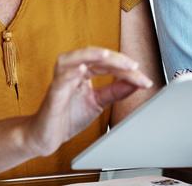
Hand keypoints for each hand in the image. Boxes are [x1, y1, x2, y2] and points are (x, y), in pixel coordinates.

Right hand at [25, 47, 152, 155]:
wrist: (47, 136)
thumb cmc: (68, 115)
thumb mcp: (98, 102)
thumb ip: (115, 90)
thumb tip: (137, 82)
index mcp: (83, 70)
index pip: (107, 63)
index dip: (126, 69)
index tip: (144, 79)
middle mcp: (71, 70)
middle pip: (93, 56)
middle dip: (115, 60)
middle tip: (133, 66)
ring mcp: (61, 80)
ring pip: (73, 59)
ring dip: (90, 55)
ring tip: (106, 55)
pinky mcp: (53, 93)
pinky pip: (60, 79)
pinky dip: (71, 73)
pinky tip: (82, 70)